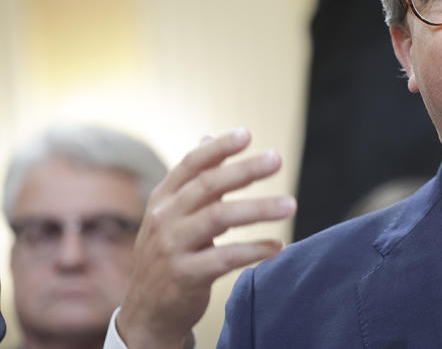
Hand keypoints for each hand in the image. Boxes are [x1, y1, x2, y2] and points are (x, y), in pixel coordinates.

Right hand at [116, 128, 296, 348]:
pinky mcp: (185, 276)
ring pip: (218, 218)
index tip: (246, 134)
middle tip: (277, 159)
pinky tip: (278, 245)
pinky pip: (225, 258)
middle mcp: (165, 219)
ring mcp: (172, 247)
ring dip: (258, 209)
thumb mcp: (173, 214)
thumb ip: (193, 179)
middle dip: (245, 171)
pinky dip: (254, 250)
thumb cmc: (168, 254)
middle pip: (208, 186)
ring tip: (290, 205)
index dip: (218, 148)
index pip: (191, 165)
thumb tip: (207, 137)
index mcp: (164, 200)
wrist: (147, 311)